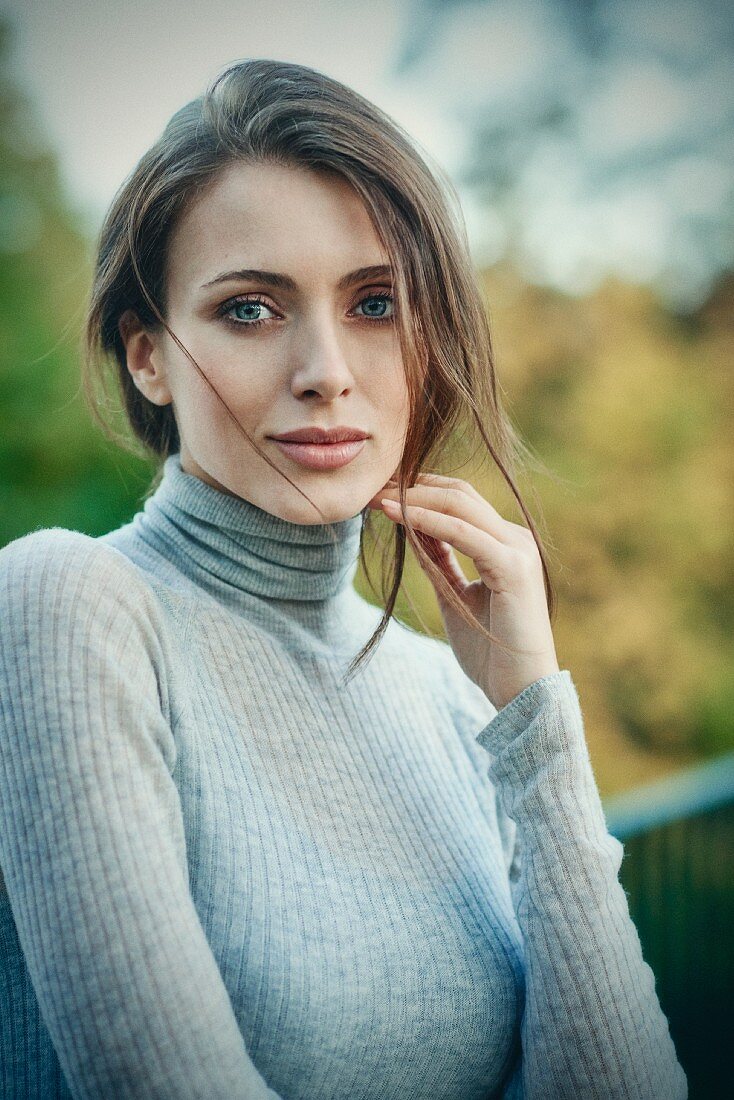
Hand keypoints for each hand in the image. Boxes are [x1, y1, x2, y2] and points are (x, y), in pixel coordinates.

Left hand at [367, 472, 559, 710]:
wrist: (521, 690)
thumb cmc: (490, 651)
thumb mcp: (455, 596)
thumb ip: (440, 562)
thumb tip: (414, 532)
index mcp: (505, 545)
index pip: (460, 500)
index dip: (419, 491)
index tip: (379, 492)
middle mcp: (515, 539)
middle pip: (459, 494)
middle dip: (411, 487)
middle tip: (370, 487)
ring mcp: (517, 550)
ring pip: (460, 504)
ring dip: (413, 498)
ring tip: (375, 497)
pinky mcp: (512, 567)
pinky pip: (463, 533)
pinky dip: (427, 520)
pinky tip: (397, 515)